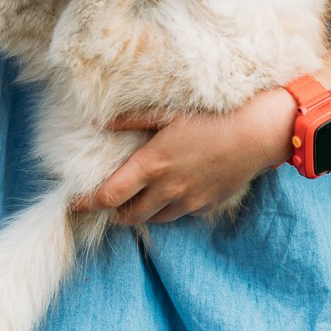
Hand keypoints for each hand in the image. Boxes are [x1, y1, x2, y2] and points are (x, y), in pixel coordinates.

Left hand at [72, 88, 296, 224]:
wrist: (257, 133)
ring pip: (154, 218)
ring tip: (136, 200)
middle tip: (106, 203)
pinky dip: (169, 208)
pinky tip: (171, 194)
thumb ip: (131, 119)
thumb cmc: (212, 116)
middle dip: (114, 212)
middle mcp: (167, 189)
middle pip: (128, 215)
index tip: (73, 203)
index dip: (87, 202)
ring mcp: (188, 201)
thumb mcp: (168, 112)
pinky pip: (181, 214)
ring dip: (141, 212)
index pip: (109, 195)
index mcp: (151, 165)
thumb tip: (100, 121)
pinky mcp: (207, 205)